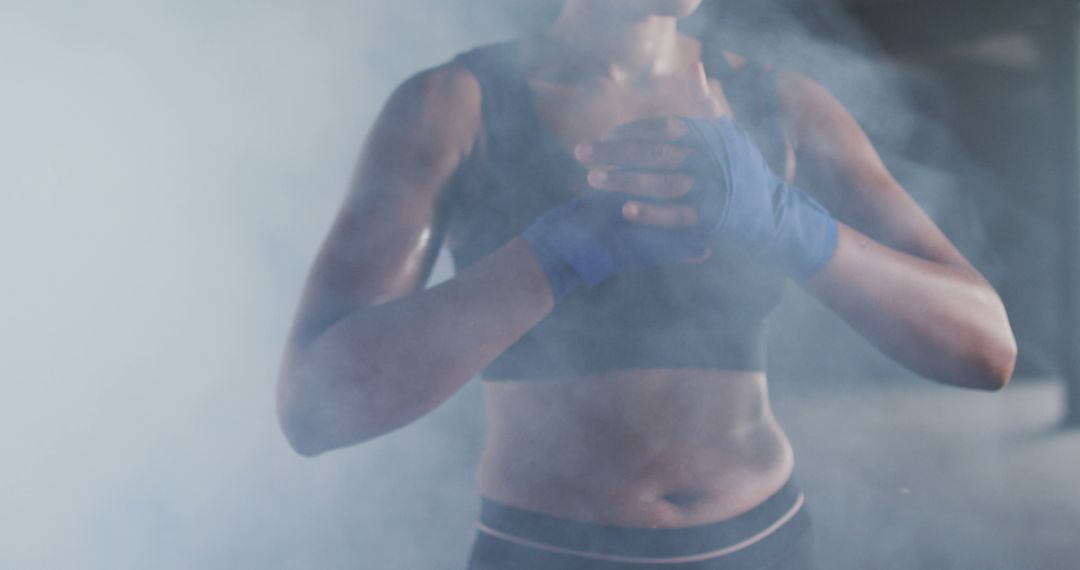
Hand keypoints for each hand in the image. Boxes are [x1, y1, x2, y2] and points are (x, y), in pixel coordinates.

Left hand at [579, 66, 837, 279]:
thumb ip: (705, 103)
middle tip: (580, 153)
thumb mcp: (729, 134)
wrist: (775, 216)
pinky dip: (651, 213)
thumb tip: (694, 65)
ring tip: (592, 179)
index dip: (631, 132)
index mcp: (712, 136)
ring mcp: (712, 191)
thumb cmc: (744, 171)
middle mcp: (711, 160)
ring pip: (662, 182)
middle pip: (656, 153)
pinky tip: (623, 209)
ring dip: (624, 180)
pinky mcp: (713, 220)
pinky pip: (677, 215)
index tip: (604, 136)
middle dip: (615, 153)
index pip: (664, 128)